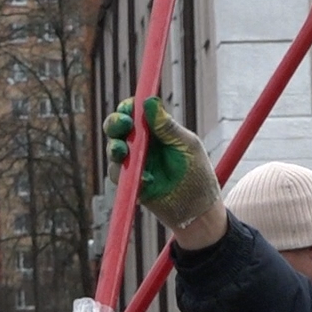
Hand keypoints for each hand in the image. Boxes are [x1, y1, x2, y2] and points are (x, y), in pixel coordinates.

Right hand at [104, 96, 220, 230]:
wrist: (198, 210)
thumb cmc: (197, 174)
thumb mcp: (186, 146)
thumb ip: (168, 127)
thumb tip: (149, 101)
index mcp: (157, 131)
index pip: (136, 113)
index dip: (129, 108)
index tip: (129, 108)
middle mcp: (142, 145)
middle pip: (118, 128)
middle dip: (114, 124)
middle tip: (122, 125)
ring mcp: (135, 164)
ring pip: (113, 150)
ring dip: (115, 147)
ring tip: (122, 151)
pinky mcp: (131, 183)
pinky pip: (118, 175)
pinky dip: (128, 175)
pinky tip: (146, 180)